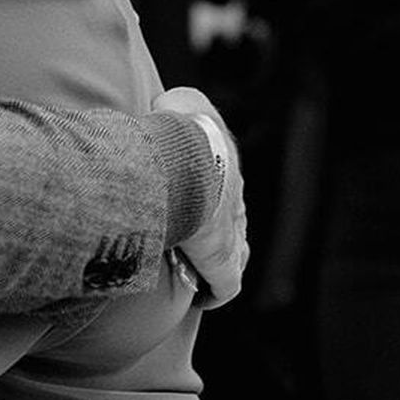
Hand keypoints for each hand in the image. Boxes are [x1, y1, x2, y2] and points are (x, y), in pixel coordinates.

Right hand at [154, 85, 246, 306]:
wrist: (188, 161)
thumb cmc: (182, 132)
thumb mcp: (182, 102)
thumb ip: (177, 102)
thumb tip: (164, 104)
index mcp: (225, 170)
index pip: (222, 187)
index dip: (205, 197)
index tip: (185, 204)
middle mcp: (234, 204)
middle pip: (231, 223)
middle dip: (213, 232)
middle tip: (186, 241)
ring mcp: (232, 237)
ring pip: (234, 255)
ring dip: (217, 264)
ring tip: (194, 271)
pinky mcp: (223, 265)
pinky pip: (225, 286)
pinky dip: (215, 292)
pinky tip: (203, 297)